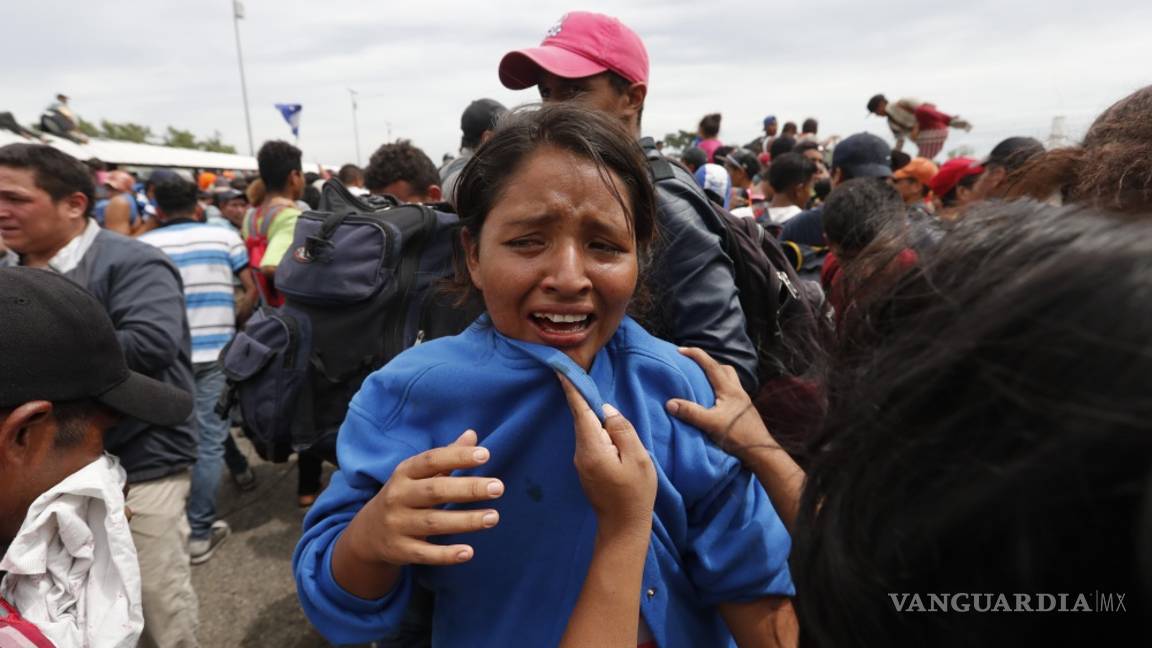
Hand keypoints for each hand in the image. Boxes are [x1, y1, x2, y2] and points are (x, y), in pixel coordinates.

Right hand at [344, 430, 503, 566]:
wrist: (368, 533)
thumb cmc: (405, 496)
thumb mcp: (418, 475)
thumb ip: (447, 456)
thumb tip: (472, 435)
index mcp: (405, 473)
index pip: (432, 460)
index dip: (457, 456)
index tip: (485, 455)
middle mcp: (398, 496)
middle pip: (434, 491)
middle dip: (467, 489)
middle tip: (498, 488)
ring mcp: (397, 524)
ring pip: (433, 522)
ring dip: (465, 521)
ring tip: (493, 517)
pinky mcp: (400, 550)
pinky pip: (425, 553)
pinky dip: (446, 555)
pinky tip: (469, 552)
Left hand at [556, 373, 655, 532]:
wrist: (623, 527)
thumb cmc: (635, 493)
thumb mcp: (637, 458)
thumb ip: (622, 430)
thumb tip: (606, 410)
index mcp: (592, 448)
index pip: (580, 412)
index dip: (571, 390)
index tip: (559, 370)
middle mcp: (580, 453)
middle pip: (584, 419)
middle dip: (587, 401)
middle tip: (587, 380)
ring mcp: (581, 462)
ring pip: (589, 431)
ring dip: (597, 420)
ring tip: (613, 419)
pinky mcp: (586, 468)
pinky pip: (592, 442)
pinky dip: (599, 433)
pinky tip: (613, 437)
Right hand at [665, 347, 775, 460]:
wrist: (761, 452)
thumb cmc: (738, 436)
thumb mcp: (711, 424)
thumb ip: (691, 413)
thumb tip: (670, 403)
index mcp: (729, 390)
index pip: (711, 366)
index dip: (696, 355)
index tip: (681, 350)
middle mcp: (737, 391)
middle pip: (723, 369)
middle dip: (708, 363)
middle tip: (693, 366)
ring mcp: (742, 401)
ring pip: (729, 380)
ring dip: (716, 376)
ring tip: (702, 382)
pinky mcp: (743, 410)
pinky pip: (730, 392)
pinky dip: (720, 390)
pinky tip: (713, 401)